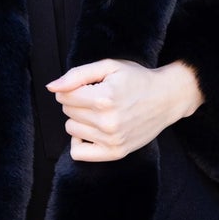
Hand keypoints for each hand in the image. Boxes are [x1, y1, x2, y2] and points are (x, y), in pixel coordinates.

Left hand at [45, 58, 203, 161]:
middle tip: (98, 97)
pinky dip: (80, 141)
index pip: (63, 95)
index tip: (89, 85)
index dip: (73, 87)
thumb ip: (77, 75)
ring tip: (100, 112)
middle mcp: (107, 122)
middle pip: (67, 111)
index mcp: (104, 98)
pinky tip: (92, 131)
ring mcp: (111, 140)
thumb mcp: (109, 67)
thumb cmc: (138, 79)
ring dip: (80, 119)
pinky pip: (78, 153)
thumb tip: (52, 87)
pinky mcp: (115, 153)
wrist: (167, 98)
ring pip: (71, 129)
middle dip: (77, 101)